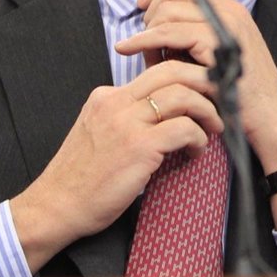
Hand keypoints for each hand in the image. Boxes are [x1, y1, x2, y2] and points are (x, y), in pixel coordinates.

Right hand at [9, 61, 222, 271]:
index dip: (186, 79)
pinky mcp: (139, 147)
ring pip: (182, 95)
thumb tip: (161, 114)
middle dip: (204, 82)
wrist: (56, 205)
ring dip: (207, 110)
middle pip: (172, 71)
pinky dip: (198, 137)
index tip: (202, 92)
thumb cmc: (80, 178)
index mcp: (106, 97)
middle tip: (220, 100)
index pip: (155, 71)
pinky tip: (196, 150)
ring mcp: (127, 123)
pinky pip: (183, 128)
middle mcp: (116, 102)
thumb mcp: (98, 133)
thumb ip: (124, 117)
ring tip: (213, 127)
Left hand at [114, 0, 276, 180]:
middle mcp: (230, 9)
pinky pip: (168, 32)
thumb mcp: (216, 56)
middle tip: (143, 41)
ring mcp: (226, 24)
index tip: (143, 8)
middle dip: (150, 11)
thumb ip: (193, 35)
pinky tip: (130, 50)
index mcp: (231, 8)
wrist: (271, 119)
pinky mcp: (218, 44)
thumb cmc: (240, 95)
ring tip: (146, 59)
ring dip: (147, 32)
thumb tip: (153, 21)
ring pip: (167, 9)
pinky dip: (143, 40)